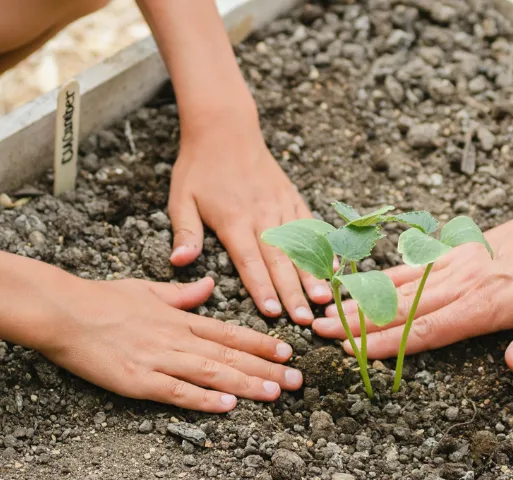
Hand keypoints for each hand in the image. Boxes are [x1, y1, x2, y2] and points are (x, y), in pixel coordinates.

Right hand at [35, 276, 302, 411]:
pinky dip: (204, 399)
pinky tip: (228, 406)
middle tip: (298, 380)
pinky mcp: (137, 380)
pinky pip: (177, 392)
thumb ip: (180, 293)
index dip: (261, 342)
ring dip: (247, 384)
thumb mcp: (146, 289)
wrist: (63, 311)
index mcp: (178, 317)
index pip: (229, 332)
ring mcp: (157, 359)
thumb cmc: (100, 299)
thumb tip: (207, 285)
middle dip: (267, 368)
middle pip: (229, 355)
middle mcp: (175, 338)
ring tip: (276, 393)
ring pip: (211, 373)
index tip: (288, 351)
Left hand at [168, 126, 332, 324]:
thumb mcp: (181, 199)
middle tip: (305, 319)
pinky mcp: (292, 197)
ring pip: (301, 246)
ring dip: (313, 274)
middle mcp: (262, 215)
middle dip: (293, 293)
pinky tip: (333, 267)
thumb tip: (180, 262)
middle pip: (280, 260)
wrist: (225, 128)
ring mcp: (280, 205)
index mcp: (233, 220)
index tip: (272, 313)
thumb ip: (186, 232)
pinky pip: (310, 225)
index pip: (249, 262)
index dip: (262, 289)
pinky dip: (322, 247)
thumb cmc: (199, 167)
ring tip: (325, 298)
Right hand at [310, 199, 512, 374]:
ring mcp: (463, 261)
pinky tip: (373, 281)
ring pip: (404, 284)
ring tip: (330, 308)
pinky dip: (391, 275)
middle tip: (318, 332)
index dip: (388, 343)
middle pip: (404, 307)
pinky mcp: (467, 248)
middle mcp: (466, 280)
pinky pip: (420, 264)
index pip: (428, 329)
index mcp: (487, 302)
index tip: (352, 351)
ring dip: (366, 299)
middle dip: (360, 322)